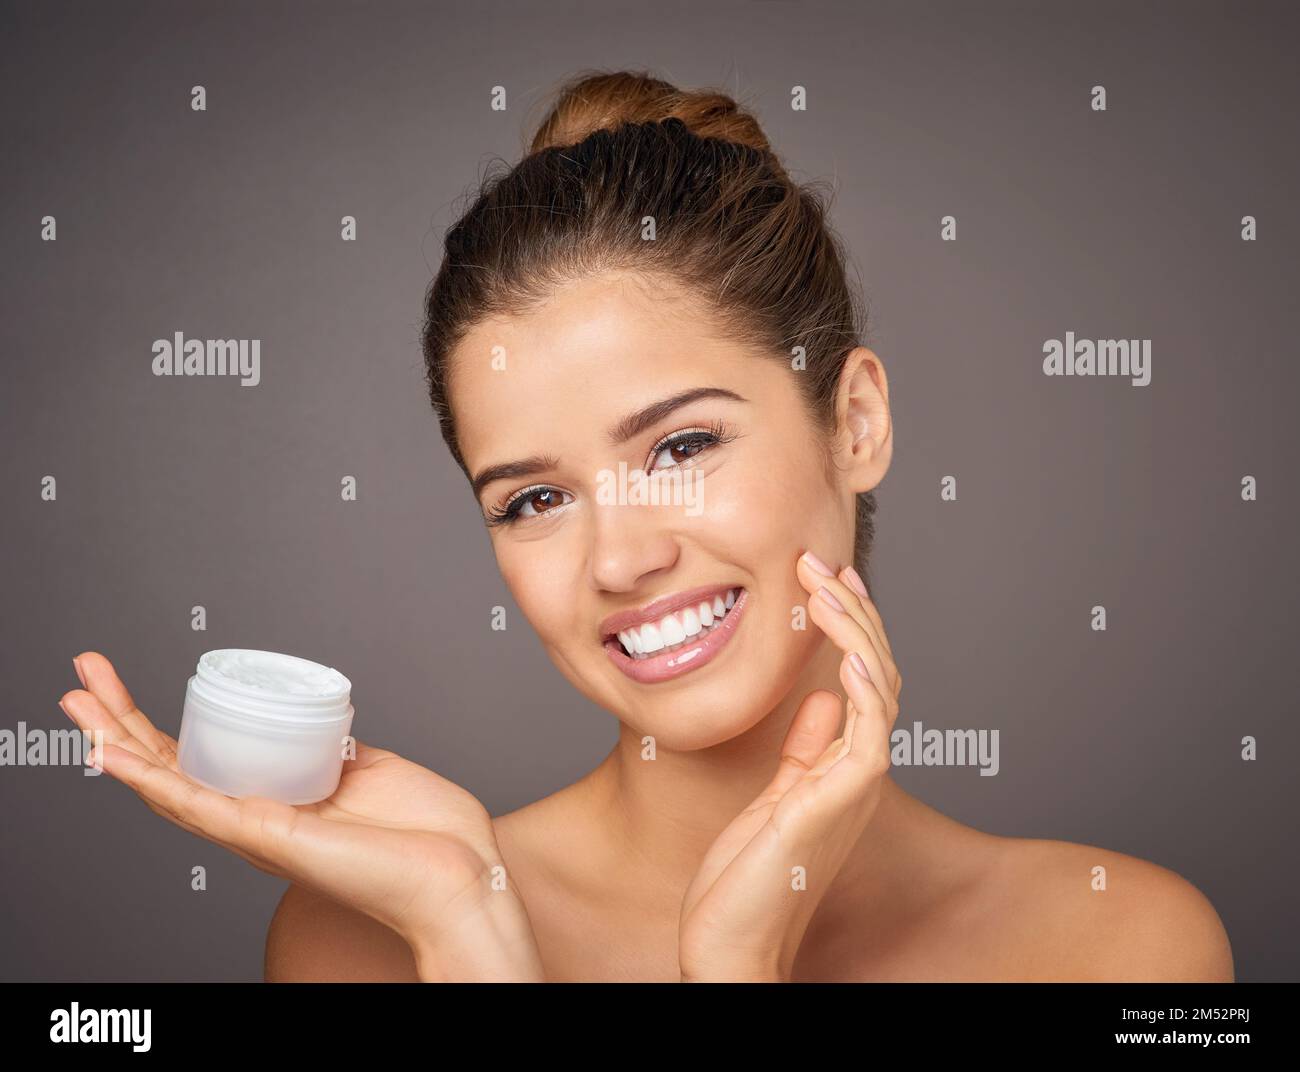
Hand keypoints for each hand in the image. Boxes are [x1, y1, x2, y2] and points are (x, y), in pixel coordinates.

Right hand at [59, 651, 544, 980]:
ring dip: (117, 741)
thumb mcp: (369, 773)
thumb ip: (335, 753)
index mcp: (276, 803)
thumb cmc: (425, 834)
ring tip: (77, 703)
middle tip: (82, 677)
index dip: (160, 725)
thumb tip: (324, 728)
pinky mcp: (267, 836)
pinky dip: (150, 780)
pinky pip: (197, 807)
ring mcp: (257, 831)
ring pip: (168, 784)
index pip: (201, 760)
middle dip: (120, 721)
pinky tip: (113, 756)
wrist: (459, 873)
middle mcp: (256, 820)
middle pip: (171, 767)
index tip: (130, 685)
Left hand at [677, 551, 902, 981]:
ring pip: (882, 689)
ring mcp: (853, 786)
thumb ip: (805, 749)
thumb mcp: (775, 797)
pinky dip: (866, 682)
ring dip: (857, 630)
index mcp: (841, 767)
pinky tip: (848, 646)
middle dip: (853, 613)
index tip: (826, 583)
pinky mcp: (840, 799)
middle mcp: (857, 772)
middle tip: (822, 564)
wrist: (732, 945)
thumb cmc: (745, 880)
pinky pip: (870, 729)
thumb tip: (823, 699)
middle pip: (879, 673)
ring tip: (825, 584)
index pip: (864, 681)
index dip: (851, 628)